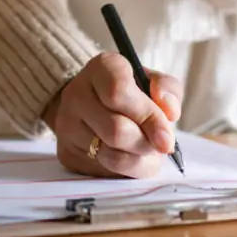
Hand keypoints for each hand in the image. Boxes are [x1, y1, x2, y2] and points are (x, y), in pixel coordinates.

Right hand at [43, 53, 182, 178]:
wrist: (94, 105)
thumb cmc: (131, 93)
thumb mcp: (153, 83)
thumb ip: (168, 91)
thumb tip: (170, 112)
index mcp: (102, 67)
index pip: (119, 93)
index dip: (149, 117)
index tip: (167, 136)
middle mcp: (77, 93)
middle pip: (116, 130)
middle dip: (146, 143)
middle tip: (159, 145)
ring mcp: (67, 124)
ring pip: (111, 155)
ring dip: (139, 159)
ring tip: (146, 151)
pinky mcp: (67, 152)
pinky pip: (103, 170)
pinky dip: (125, 169)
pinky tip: (129, 157)